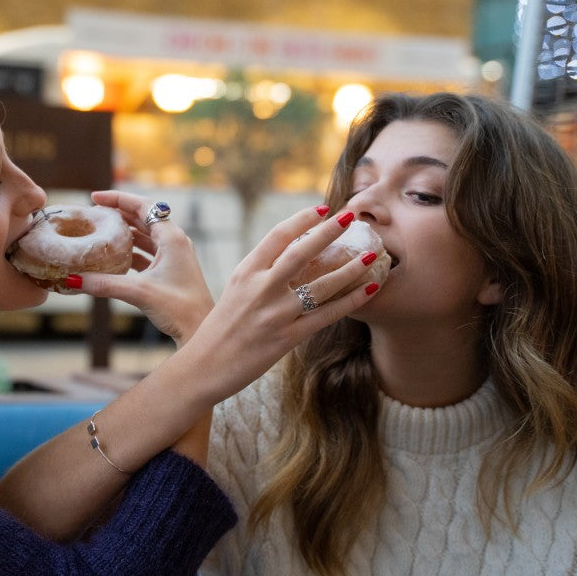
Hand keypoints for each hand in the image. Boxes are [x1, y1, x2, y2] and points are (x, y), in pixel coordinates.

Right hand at [74, 190, 213, 344]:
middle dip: (118, 214)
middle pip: (143, 217)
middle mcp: (175, 242)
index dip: (118, 199)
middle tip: (94, 214)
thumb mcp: (139, 292)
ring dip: (124, 233)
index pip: (143, 206)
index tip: (95, 197)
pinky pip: (148, 252)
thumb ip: (105, 284)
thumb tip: (74, 280)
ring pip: (146, 236)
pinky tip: (114, 257)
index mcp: (172, 238)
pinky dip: (131, 251)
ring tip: (100, 232)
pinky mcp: (171, 270)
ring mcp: (174, 256)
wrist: (201, 330)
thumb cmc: (179, 308)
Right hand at [179, 207, 379, 402]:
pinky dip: (351, 301)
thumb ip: (259, 274)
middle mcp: (260, 289)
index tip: (323, 209)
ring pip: (321, 285)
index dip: (302, 219)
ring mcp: (274, 314)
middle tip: (351, 215)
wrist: (204, 366)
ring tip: (372, 254)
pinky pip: (326, 315)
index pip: (277, 236)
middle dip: (329, 231)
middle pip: (301, 252)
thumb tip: (288, 257)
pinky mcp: (286, 338)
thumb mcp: (235, 291)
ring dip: (350, 267)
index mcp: (245, 273)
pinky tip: (369, 289)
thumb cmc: (220, 328)